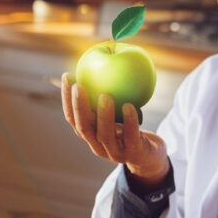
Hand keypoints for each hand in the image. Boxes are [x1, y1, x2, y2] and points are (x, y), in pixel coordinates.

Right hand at [61, 73, 169, 189]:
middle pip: (83, 127)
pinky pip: (131, 137)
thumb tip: (103, 60)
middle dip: (78, 106)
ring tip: (105, 95)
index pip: (72, 118)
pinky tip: (130, 106)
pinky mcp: (134, 154)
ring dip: (103, 115)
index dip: (66, 99)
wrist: (150, 157)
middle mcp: (98, 146)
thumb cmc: (131, 129)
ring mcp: (115, 153)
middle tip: (79, 85)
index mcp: (90, 135)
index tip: (67, 76)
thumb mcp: (117, 113)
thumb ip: (108, 96)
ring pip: (104, 135)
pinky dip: (129, 122)